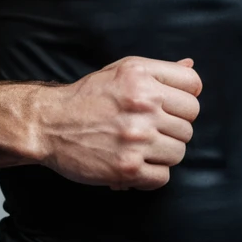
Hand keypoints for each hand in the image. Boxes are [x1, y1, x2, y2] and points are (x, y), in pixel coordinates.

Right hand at [32, 56, 201, 189]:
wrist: (48, 124)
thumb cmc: (86, 97)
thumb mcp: (121, 71)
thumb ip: (159, 70)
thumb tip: (191, 64)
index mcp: (141, 76)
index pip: (193, 84)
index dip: (185, 97)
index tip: (172, 106)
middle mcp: (142, 104)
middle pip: (189, 121)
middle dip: (174, 127)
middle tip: (152, 129)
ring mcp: (136, 137)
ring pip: (179, 150)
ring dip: (163, 152)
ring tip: (142, 147)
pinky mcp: (127, 168)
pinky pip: (163, 177)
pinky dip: (151, 175)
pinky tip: (136, 164)